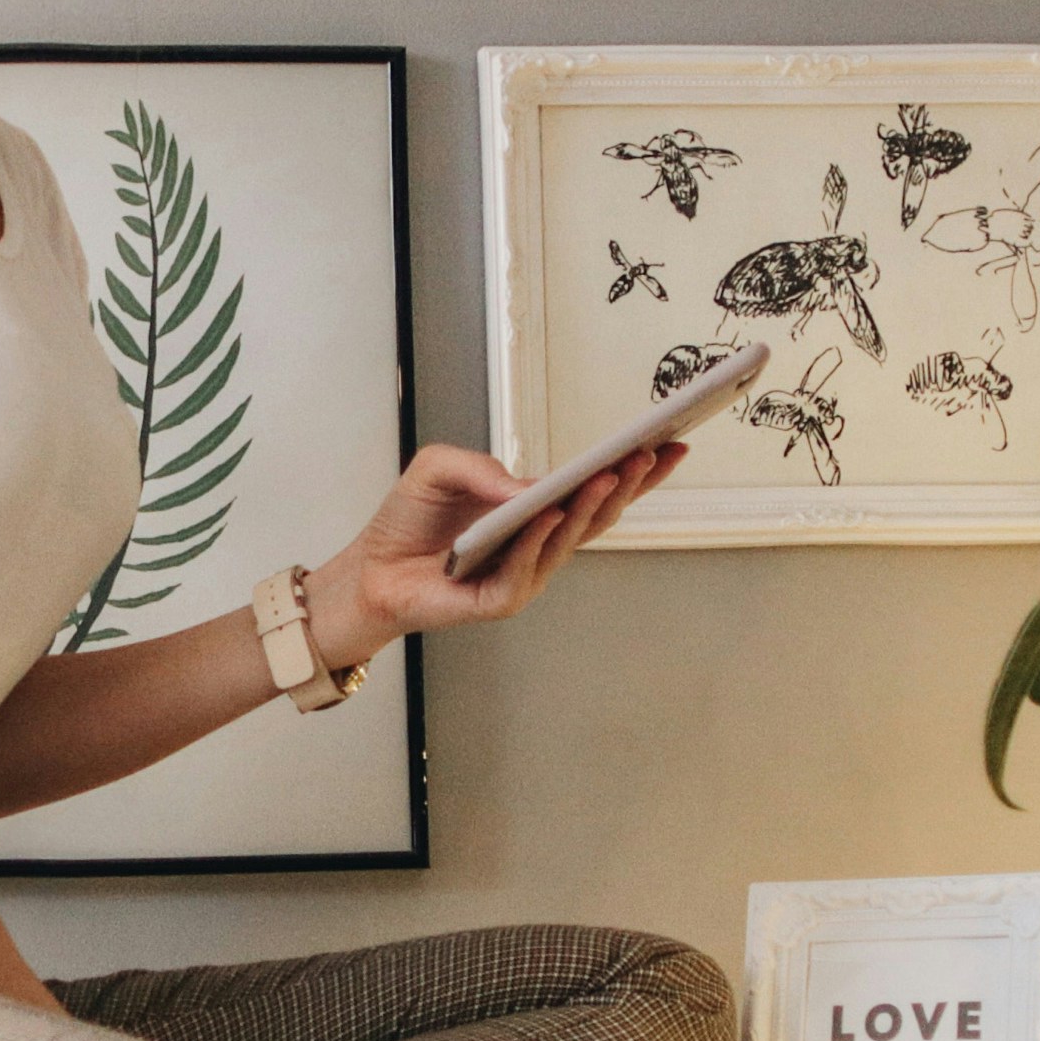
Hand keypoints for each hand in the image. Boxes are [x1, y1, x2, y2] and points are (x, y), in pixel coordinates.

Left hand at [303, 438, 685, 669]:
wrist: (368, 570)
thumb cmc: (409, 520)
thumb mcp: (439, 467)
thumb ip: (479, 465)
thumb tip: (526, 483)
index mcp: (538, 511)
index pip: (598, 489)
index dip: (637, 468)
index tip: (670, 439)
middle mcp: (541, 544)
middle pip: (599, 514)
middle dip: (629, 482)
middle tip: (651, 452)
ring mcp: (525, 574)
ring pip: (570, 541)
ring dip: (593, 506)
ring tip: (610, 472)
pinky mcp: (498, 601)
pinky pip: (525, 571)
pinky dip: (538, 542)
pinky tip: (548, 514)